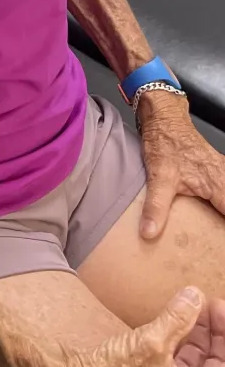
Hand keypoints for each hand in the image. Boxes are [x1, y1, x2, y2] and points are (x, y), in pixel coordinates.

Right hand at [8, 287, 224, 366]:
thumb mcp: (153, 341)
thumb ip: (179, 317)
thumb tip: (196, 296)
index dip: (224, 333)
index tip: (217, 307)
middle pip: (217, 365)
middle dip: (215, 334)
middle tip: (210, 305)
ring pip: (200, 364)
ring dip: (201, 336)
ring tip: (196, 309)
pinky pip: (183, 364)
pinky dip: (185, 342)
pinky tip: (179, 323)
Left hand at [137, 88, 224, 239]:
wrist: (165, 116)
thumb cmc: (165, 142)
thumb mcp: (159, 176)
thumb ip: (156, 206)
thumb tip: (149, 233)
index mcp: (219, 186)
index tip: (221, 251)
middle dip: (223, 229)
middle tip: (217, 250)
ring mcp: (223, 173)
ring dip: (223, 215)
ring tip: (216, 237)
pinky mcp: (217, 170)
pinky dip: (222, 204)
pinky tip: (216, 213)